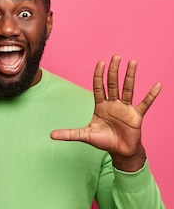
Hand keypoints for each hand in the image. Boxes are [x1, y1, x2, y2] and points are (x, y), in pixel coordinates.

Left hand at [50, 55, 160, 171]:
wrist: (119, 151)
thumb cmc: (103, 141)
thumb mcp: (84, 136)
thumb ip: (69, 134)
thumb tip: (50, 135)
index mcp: (101, 106)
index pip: (99, 87)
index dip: (99, 76)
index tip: (100, 63)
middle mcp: (114, 104)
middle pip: (113, 84)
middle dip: (114, 71)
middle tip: (116, 56)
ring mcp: (126, 109)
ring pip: (128, 89)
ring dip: (130, 76)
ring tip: (133, 62)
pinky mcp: (136, 116)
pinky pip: (145, 104)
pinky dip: (151, 95)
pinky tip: (157, 85)